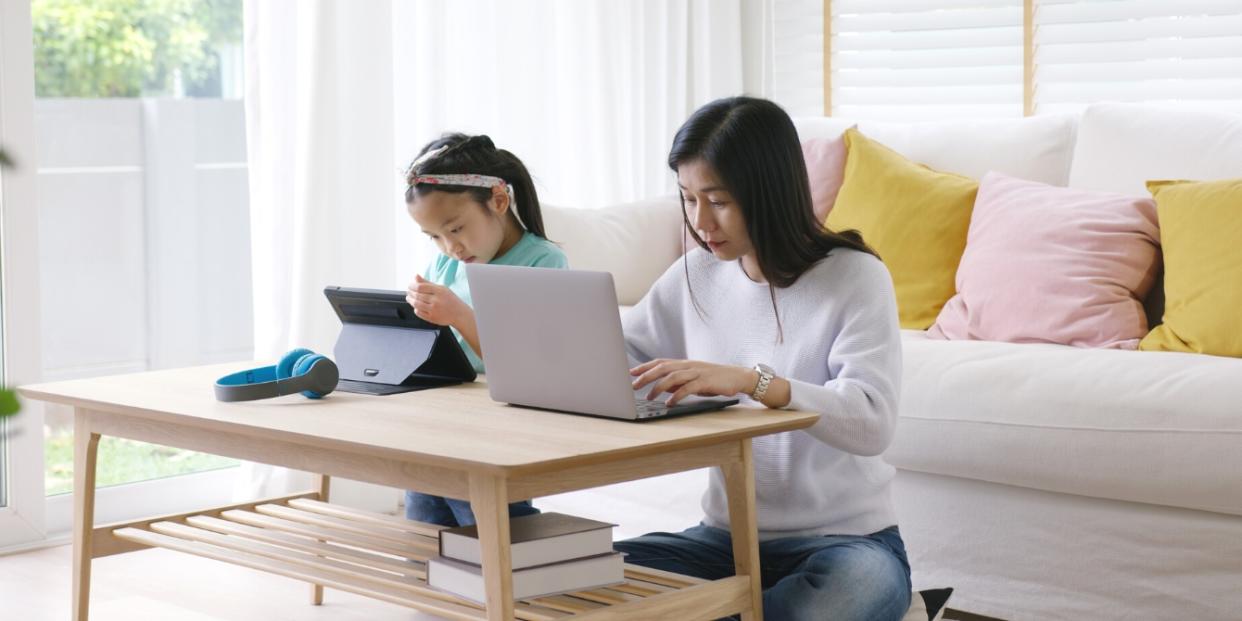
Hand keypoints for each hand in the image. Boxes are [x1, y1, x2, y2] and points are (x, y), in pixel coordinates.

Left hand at [406, 275, 470, 326]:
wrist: (459, 314)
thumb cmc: (450, 300)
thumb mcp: (441, 288)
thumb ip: (427, 283)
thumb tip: (415, 276)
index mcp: (439, 291)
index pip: (420, 287)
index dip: (412, 285)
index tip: (410, 285)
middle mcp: (436, 301)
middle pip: (417, 295)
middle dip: (410, 293)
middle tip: (408, 291)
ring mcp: (434, 310)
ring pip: (416, 304)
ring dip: (410, 300)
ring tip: (409, 298)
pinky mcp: (432, 318)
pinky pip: (419, 313)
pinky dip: (415, 308)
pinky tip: (416, 306)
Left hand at [630, 359, 756, 405]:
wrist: (738, 376)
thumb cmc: (715, 379)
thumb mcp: (693, 379)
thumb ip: (678, 382)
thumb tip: (662, 388)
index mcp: (684, 364)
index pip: (660, 362)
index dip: (644, 367)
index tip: (630, 372)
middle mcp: (688, 366)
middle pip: (663, 368)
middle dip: (646, 376)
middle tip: (633, 385)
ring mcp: (697, 372)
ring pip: (673, 376)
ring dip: (659, 387)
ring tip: (649, 397)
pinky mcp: (706, 381)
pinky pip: (688, 388)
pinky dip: (677, 395)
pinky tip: (669, 403)